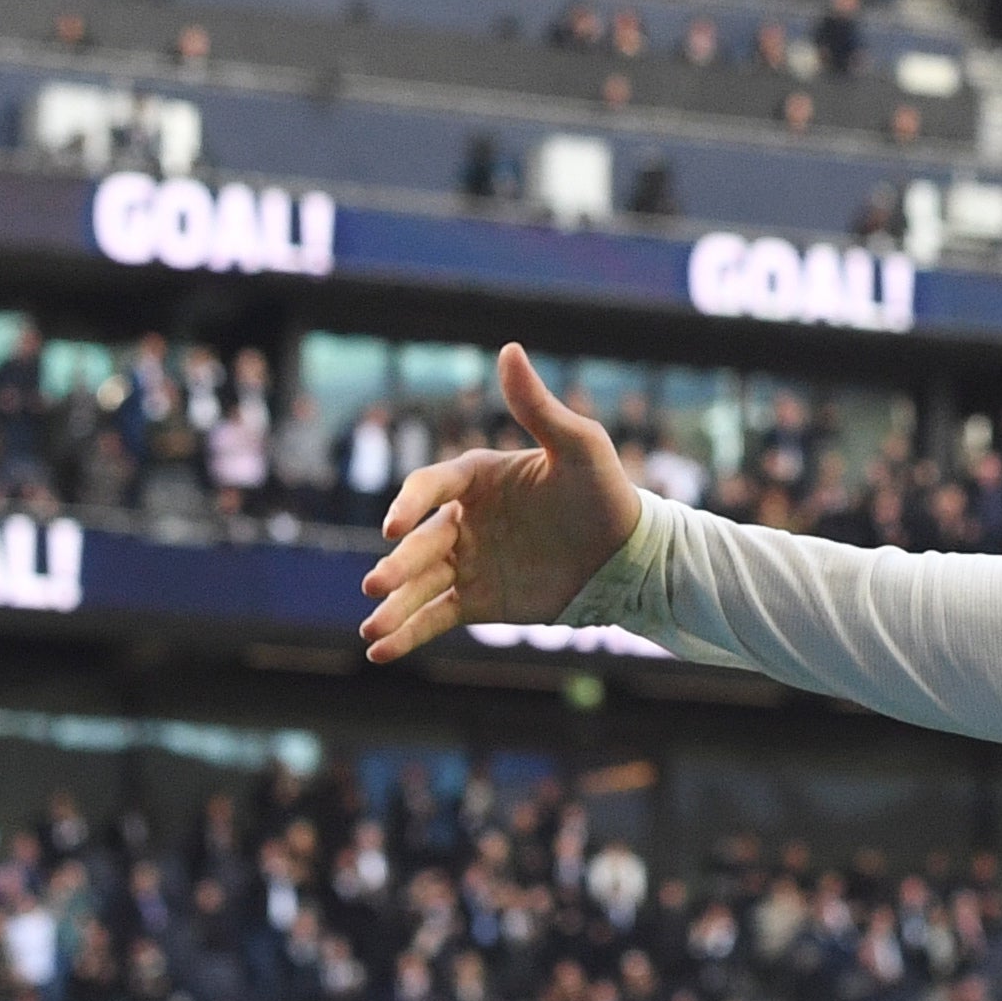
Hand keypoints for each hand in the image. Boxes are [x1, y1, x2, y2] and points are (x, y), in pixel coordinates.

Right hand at [359, 343, 643, 660]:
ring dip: (392, 604)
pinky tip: (381, 651)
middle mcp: (464, 520)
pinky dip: (408, 634)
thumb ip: (538, 406)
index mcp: (476, 479)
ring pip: (419, 583)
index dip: (409, 504)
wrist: (632, 555)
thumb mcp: (579, 446)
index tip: (394, 526)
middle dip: (396, 564)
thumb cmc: (606, 494)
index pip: (429, 487)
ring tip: (369, 629)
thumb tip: (509, 348)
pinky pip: (435, 616)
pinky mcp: (479, 600)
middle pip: (419, 542)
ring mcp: (468, 561)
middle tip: (376, 583)